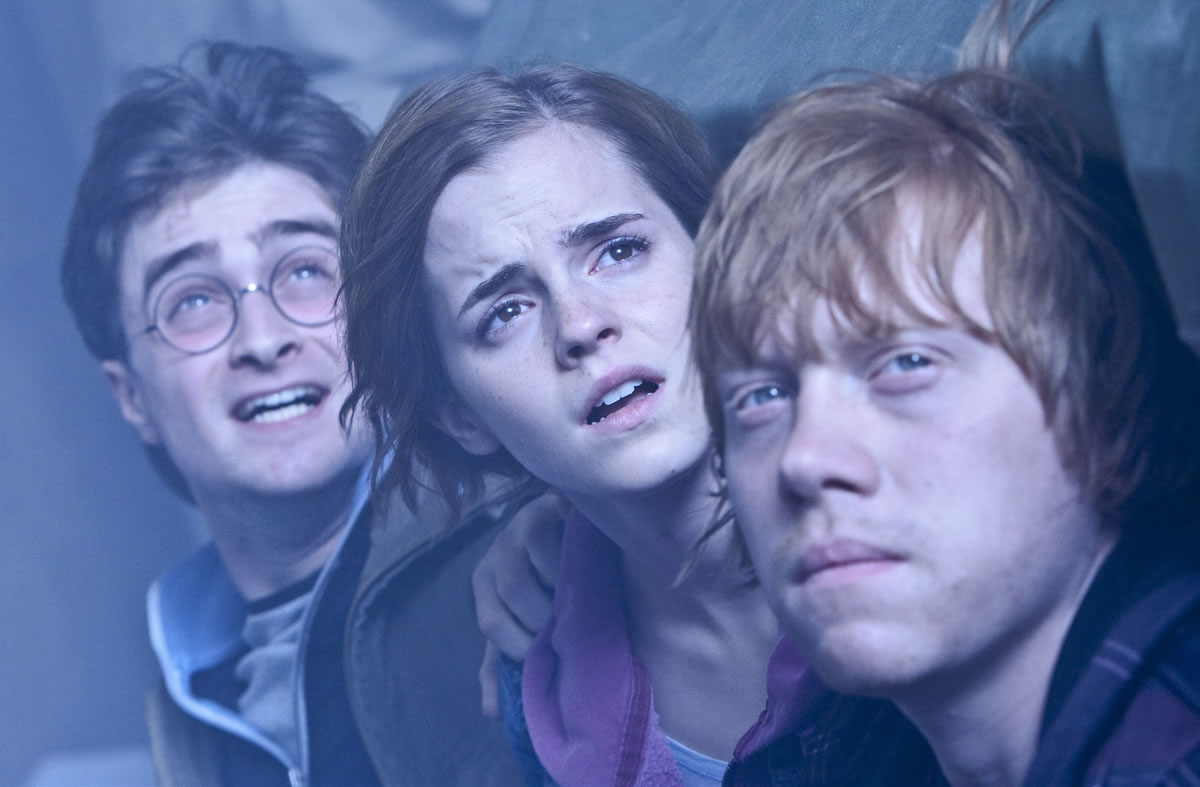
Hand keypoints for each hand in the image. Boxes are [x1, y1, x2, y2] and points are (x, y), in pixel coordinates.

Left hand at [473, 491, 565, 714]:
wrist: (567, 528)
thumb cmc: (543, 584)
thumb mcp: (521, 623)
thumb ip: (504, 662)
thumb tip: (491, 711)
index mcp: (484, 582)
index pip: (490, 621)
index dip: (520, 644)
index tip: (548, 655)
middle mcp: (497, 552)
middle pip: (512, 590)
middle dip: (543, 618)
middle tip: (567, 628)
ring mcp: (522, 526)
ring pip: (535, 563)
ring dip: (558, 589)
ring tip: (576, 600)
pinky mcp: (550, 505)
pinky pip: (557, 537)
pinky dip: (570, 559)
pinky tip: (584, 570)